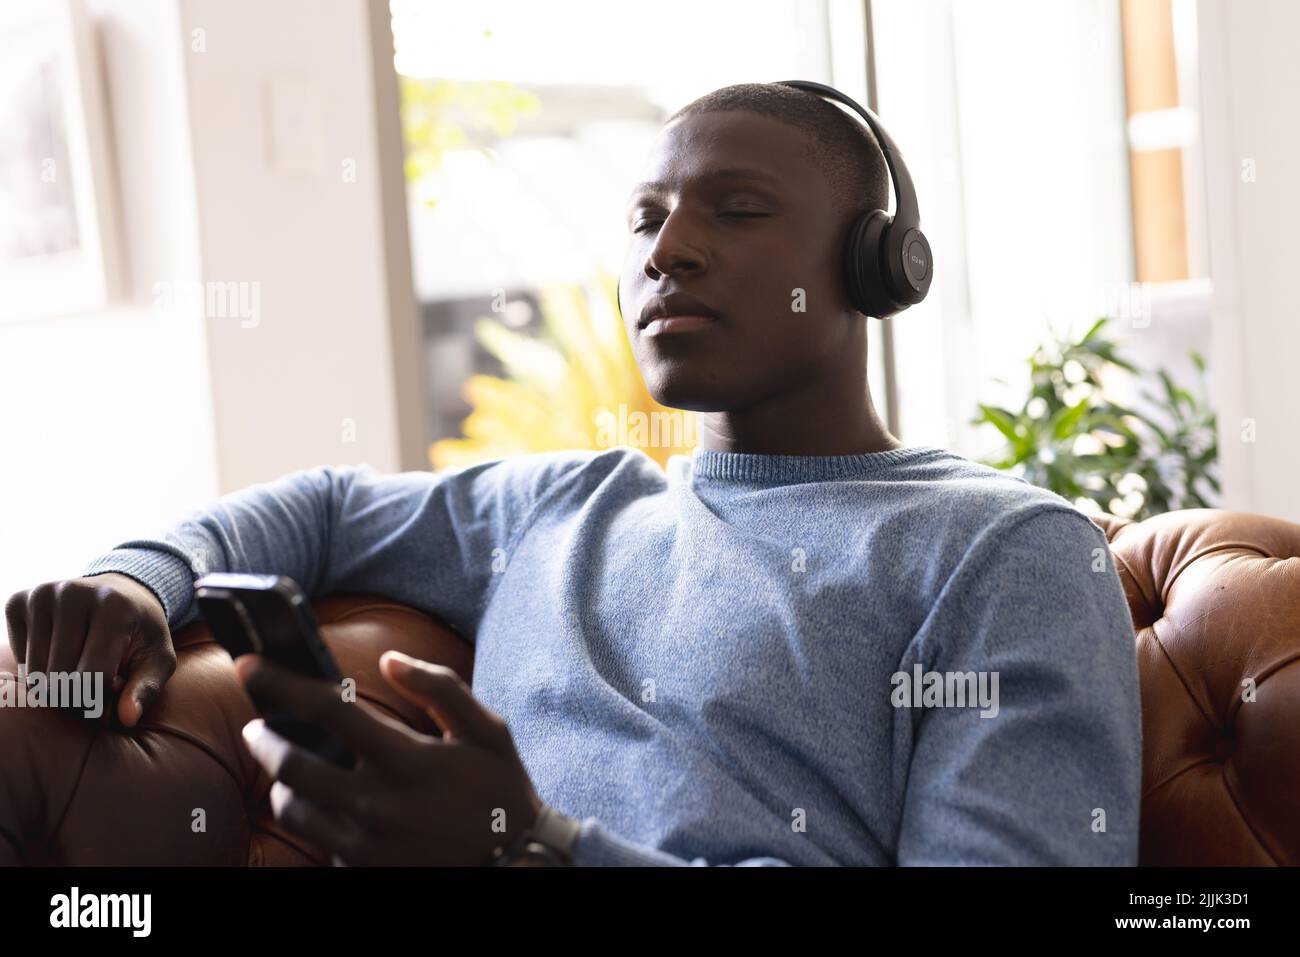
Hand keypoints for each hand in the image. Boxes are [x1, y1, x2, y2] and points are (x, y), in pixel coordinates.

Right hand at [4, 573, 175, 726]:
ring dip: (55, 684)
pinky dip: (37, 667)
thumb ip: (147, 688)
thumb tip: (128, 718)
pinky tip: (58, 651)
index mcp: (114, 606)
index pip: (92, 676)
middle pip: (59, 678)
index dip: (102, 695)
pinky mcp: (18, 601)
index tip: (114, 686)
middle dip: (77, 693)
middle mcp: (73, 593)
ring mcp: (42, 594)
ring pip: (35, 674)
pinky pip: (19, 660)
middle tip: (94, 679)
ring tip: (78, 666)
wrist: (120, 592)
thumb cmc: (140, 632)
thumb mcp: (158, 658)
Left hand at [234, 650, 543, 865]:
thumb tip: (390, 660)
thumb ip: (439, 687)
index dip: (282, 683)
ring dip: (281, 783)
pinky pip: (317, 841)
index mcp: (407, 761)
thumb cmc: (500, 791)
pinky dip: (315, 817)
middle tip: (259, 727)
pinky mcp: (361, 870)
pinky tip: (331, 804)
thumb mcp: (487, 731)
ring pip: (291, 808)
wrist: (515, 866)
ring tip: (290, 768)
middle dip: (264, 740)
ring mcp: (365, 844)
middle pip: (291, 766)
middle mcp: (377, 804)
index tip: (250, 665)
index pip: (327, 710)